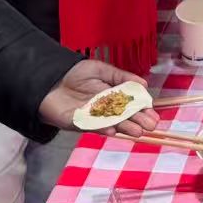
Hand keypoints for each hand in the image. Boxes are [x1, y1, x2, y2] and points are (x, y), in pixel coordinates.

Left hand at [39, 60, 159, 136]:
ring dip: (124, 128)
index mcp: (111, 95)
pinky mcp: (78, 122)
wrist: (48, 78)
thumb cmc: (74, 73)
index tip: (153, 114)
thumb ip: (121, 77)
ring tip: (138, 132)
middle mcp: (104, 108)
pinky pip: (92, 125)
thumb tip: (143, 84)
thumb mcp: (101, 69)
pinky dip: (102, 128)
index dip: (142, 109)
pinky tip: (113, 129)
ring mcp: (92, 117)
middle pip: (124, 116)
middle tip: (151, 126)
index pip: (130, 104)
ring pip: (111, 123)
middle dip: (137, 120)